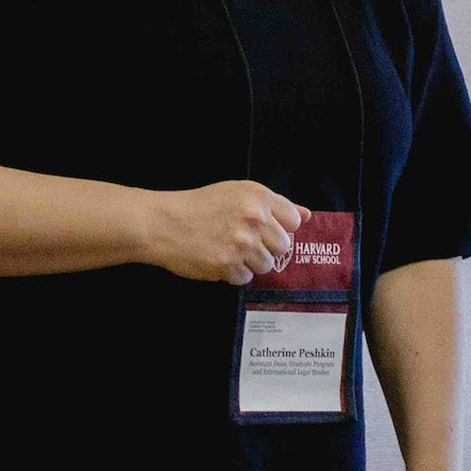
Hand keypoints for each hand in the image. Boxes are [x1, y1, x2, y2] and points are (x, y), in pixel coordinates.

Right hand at [141, 181, 306, 284]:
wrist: (163, 223)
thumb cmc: (201, 206)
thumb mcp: (239, 193)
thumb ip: (276, 204)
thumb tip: (307, 216)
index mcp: (259, 197)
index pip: (293, 221)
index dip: (280, 227)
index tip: (263, 229)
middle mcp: (254, 219)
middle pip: (283, 246)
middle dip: (265, 247)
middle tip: (242, 241)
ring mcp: (241, 243)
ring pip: (265, 264)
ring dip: (250, 262)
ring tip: (229, 250)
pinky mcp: (227, 265)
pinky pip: (245, 278)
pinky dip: (233, 273)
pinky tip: (219, 259)